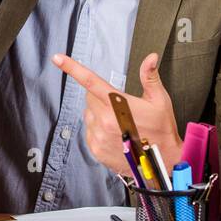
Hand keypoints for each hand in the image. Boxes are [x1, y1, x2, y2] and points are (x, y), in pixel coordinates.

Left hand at [52, 51, 182, 178]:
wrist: (163, 162)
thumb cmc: (161, 130)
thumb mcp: (159, 100)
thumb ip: (150, 77)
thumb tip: (150, 57)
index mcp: (117, 104)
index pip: (90, 81)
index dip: (72, 68)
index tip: (57, 59)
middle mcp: (104, 120)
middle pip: (89, 97)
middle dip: (101, 97)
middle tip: (120, 105)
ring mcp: (98, 136)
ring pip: (88, 114)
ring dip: (99, 113)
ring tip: (119, 122)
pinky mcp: (96, 149)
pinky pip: (89, 131)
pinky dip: (98, 129)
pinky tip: (115, 134)